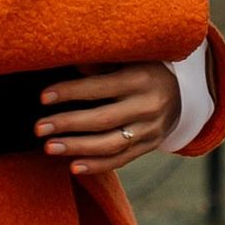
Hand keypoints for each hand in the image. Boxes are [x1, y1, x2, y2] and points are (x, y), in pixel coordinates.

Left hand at [34, 61, 180, 173]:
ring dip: (77, 148)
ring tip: (49, 147)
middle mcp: (146, 106)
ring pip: (111, 144)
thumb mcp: (129, 58)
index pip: (98, 88)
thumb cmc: (146, 67)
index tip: (43, 97)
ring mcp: (150, 130)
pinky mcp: (149, 146)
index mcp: (139, 79)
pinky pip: (122, 160)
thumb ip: (100, 63)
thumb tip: (66, 61)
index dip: (70, 92)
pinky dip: (97, 165)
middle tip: (39, 128)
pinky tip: (74, 166)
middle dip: (68, 124)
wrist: (184, 91)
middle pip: (102, 119)